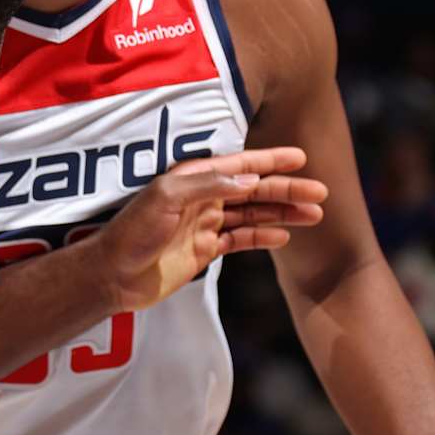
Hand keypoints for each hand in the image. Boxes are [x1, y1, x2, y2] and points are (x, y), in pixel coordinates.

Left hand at [101, 147, 326, 313]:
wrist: (113, 275)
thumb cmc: (132, 232)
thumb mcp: (166, 198)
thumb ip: (208, 185)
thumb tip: (250, 178)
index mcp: (193, 178)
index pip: (240, 164)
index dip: (271, 161)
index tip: (300, 159)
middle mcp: (203, 197)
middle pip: (254, 189)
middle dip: (287, 189)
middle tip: (321, 193)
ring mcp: (205, 223)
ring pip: (253, 214)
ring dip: (283, 212)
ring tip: (314, 215)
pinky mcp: (205, 249)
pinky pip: (241, 239)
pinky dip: (263, 237)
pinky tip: (284, 237)